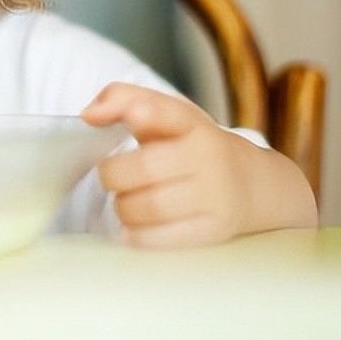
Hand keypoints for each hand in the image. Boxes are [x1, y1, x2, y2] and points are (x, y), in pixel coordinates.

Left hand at [82, 82, 311, 247]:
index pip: (170, 112)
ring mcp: (215, 196)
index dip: (149, 111)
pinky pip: (163, 239)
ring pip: (151, 207)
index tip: (134, 115)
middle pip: (146, 168)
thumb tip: (89, 114)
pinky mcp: (213, 229)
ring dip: (123, 207)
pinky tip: (131, 227)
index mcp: (192, 123)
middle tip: (112, 176)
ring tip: (125, 201)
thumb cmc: (190, 145)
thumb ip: (122, 100)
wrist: (251, 183)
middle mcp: (208, 158)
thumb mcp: (165, 114)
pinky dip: (136, 235)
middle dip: (113, 175)